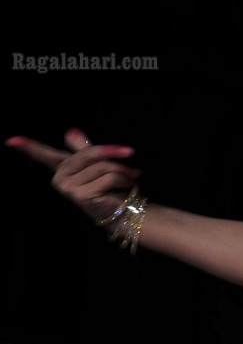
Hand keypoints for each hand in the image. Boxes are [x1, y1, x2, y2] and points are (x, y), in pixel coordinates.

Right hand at [6, 127, 139, 222]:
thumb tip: (70, 131)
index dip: (28, 147)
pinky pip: (107, 177)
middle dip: (112, 153)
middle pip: (88, 154)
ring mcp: (68, 189)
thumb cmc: (111, 187)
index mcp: (62, 168)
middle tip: (129, 153)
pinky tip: (125, 188)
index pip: (44, 155)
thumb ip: (84, 149)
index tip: (10, 141)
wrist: (123, 212)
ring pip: (101, 166)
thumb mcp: (98, 164)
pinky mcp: (81, 196)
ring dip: (122, 170)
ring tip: (130, 177)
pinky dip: (123, 179)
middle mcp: (60, 179)